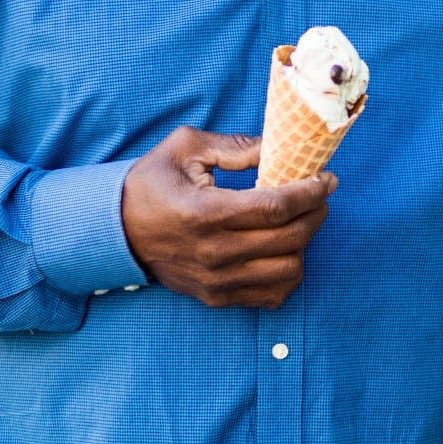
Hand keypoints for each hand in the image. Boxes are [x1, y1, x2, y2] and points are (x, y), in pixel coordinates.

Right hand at [120, 125, 333, 308]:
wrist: (115, 231)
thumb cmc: (151, 183)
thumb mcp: (185, 147)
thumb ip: (235, 146)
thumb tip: (280, 150)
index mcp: (205, 213)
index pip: (276, 207)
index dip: (310, 192)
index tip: (326, 179)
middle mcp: (213, 252)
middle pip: (290, 238)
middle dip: (316, 212)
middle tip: (319, 194)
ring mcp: (216, 280)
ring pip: (289, 271)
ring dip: (305, 243)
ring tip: (301, 220)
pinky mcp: (216, 297)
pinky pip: (272, 296)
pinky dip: (289, 274)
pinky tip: (284, 250)